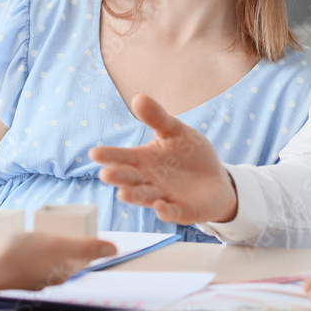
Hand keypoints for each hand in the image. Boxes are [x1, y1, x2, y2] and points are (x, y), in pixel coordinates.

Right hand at [0, 232, 116, 290]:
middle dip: (61, 236)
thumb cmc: (19, 256)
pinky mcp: (5, 265)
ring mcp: (23, 272)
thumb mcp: (59, 246)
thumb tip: (114, 249)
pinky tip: (18, 229)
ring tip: (38, 221)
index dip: (82, 239)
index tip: (79, 224)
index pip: (79, 256)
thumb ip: (86, 247)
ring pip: (39, 251)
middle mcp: (43, 276)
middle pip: (59, 253)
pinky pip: (19, 250)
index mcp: (59, 274)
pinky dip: (22, 239)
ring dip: (40, 237)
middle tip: (58, 219)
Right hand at [89, 94, 236, 224]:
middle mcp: (150, 180)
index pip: (124, 157)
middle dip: (119, 177)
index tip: (94, 153)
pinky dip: (165, 211)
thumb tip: (138, 97)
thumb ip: (158, 118)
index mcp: (145, 160)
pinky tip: (159, 207)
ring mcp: (165, 197)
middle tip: (106, 174)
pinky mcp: (183, 210)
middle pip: (131, 179)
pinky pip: (172, 212)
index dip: (110, 155)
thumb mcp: (176, 131)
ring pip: (146, 197)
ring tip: (123, 194)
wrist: (217, 180)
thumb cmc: (190, 155)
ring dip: (135, 196)